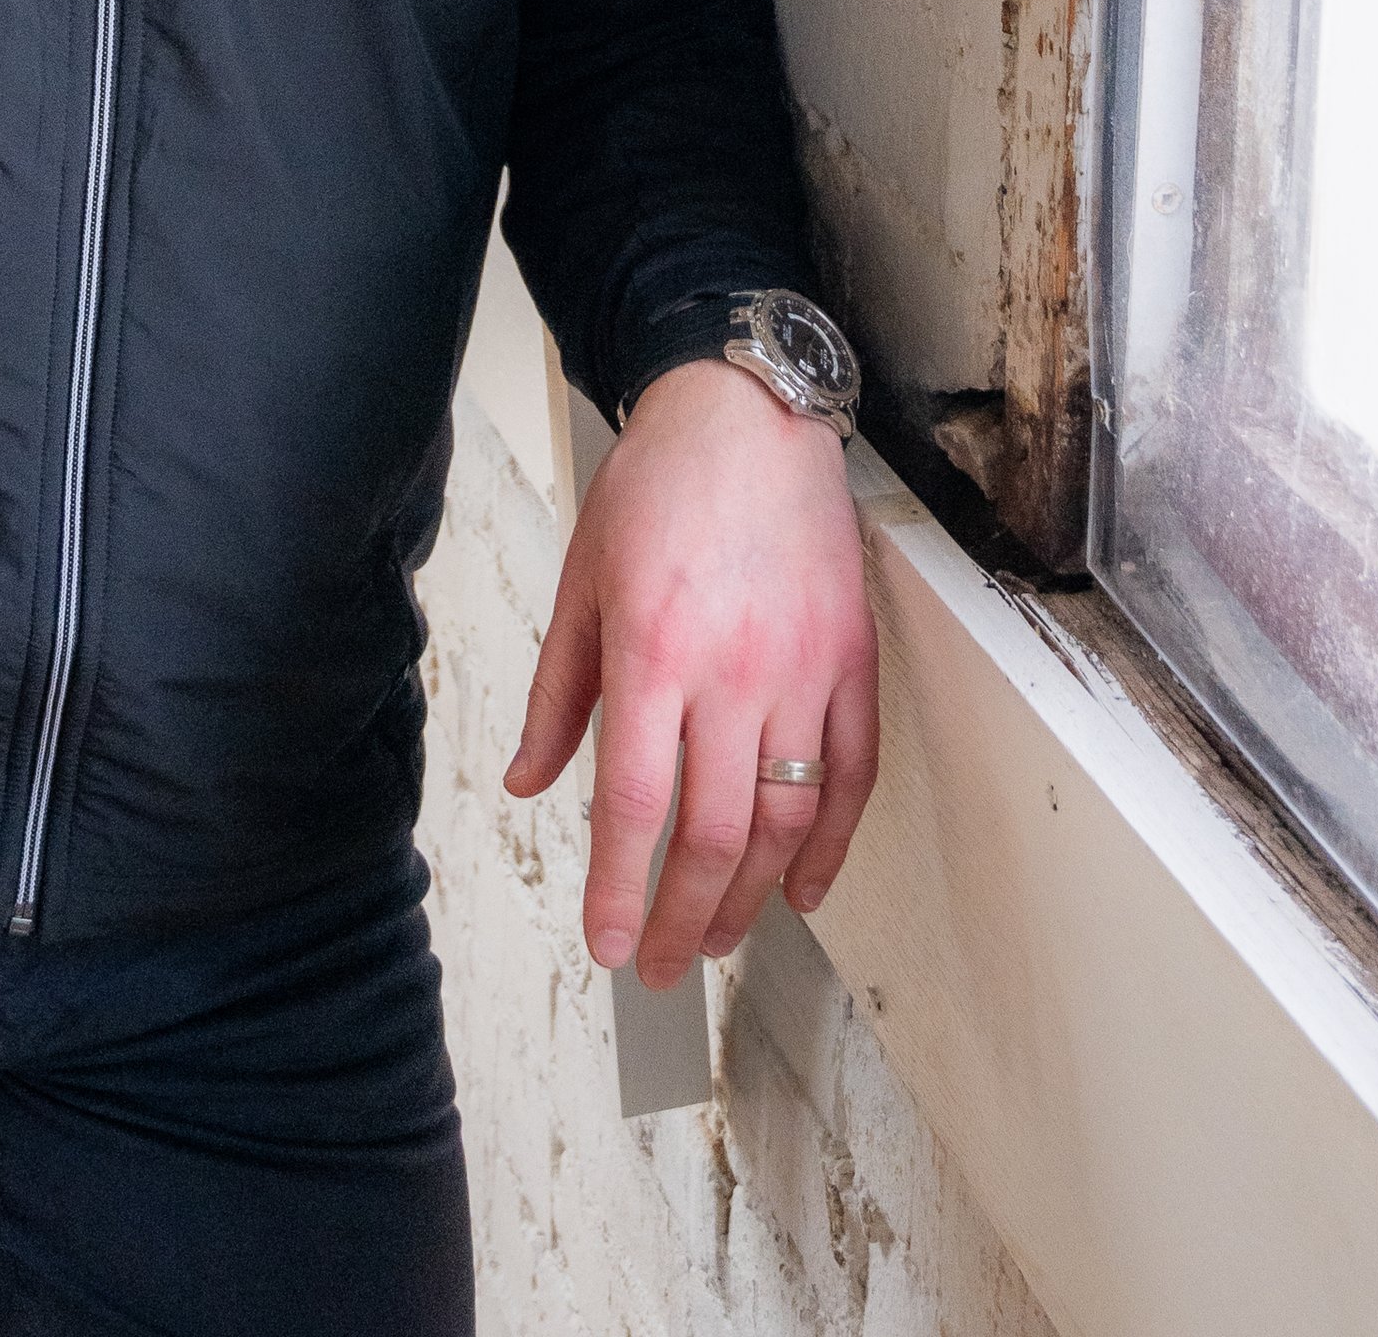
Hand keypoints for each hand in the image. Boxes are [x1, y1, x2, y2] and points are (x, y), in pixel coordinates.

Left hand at [503, 359, 876, 987]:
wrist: (747, 413)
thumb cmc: (657, 488)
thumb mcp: (581, 583)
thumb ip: (557, 694)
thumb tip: (525, 782)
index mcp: (653, 651)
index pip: (634, 803)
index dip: (619, 888)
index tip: (607, 945)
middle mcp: (733, 671)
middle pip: (716, 832)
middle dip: (686, 916)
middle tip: (661, 964)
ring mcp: (804, 669)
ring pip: (787, 818)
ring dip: (753, 897)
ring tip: (720, 937)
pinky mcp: (852, 659)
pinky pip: (852, 774)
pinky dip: (832, 845)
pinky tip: (803, 887)